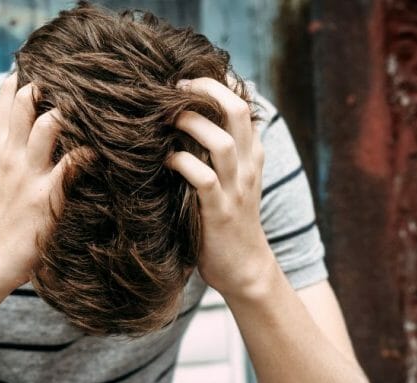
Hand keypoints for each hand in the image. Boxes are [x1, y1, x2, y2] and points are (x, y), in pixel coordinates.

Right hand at [0, 73, 68, 287]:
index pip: (5, 101)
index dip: (22, 80)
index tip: (40, 65)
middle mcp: (11, 155)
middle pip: (25, 104)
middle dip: (46, 86)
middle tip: (70, 78)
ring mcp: (29, 174)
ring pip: (48, 125)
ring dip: (68, 112)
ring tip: (88, 106)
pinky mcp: (47, 196)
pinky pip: (72, 164)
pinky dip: (88, 152)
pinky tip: (100, 148)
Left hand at [168, 77, 276, 299]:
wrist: (245, 269)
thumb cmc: (228, 221)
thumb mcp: (232, 180)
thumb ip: (218, 152)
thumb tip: (188, 122)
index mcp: (251, 155)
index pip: (242, 104)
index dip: (217, 84)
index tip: (186, 79)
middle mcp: (247, 166)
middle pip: (237, 111)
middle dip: (205, 92)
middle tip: (174, 88)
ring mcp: (235, 189)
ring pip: (221, 142)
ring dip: (191, 124)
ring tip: (166, 118)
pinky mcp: (219, 212)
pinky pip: (204, 179)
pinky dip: (182, 164)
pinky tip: (165, 160)